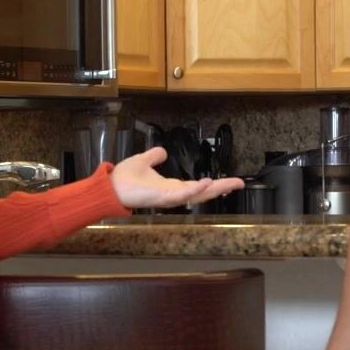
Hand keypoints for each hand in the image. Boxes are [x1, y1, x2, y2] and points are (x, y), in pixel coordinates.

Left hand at [109, 147, 243, 209]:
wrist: (110, 187)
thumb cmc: (124, 178)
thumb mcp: (143, 161)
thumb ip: (154, 156)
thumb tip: (162, 152)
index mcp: (173, 186)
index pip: (199, 185)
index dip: (216, 183)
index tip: (233, 181)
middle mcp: (174, 194)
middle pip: (204, 192)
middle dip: (223, 188)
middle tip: (240, 183)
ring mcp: (169, 197)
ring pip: (197, 194)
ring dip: (213, 189)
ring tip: (229, 184)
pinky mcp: (162, 197)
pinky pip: (181, 195)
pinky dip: (194, 190)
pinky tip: (205, 183)